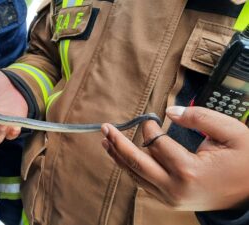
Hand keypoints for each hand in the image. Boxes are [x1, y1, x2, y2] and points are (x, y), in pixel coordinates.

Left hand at [101, 106, 248, 210]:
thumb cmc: (246, 161)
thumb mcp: (231, 132)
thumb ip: (199, 118)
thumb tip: (169, 111)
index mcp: (189, 171)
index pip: (156, 144)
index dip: (149, 128)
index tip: (150, 118)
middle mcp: (175, 188)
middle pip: (136, 163)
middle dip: (118, 143)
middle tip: (104, 127)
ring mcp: (170, 199)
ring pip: (136, 175)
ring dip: (118, 157)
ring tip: (106, 141)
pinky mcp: (169, 202)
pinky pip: (143, 184)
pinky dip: (131, 169)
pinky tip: (122, 158)